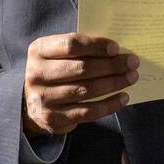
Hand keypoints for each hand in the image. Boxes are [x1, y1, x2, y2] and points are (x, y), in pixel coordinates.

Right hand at [22, 33, 139, 137]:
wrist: (31, 102)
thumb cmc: (54, 70)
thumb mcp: (58, 54)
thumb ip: (80, 49)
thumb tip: (116, 50)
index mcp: (39, 50)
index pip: (71, 45)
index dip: (96, 46)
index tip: (116, 48)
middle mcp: (37, 74)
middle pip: (81, 68)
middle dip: (111, 65)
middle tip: (132, 62)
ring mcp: (43, 98)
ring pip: (86, 90)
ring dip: (113, 83)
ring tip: (131, 77)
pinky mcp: (53, 118)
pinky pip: (87, 112)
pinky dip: (109, 105)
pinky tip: (123, 98)